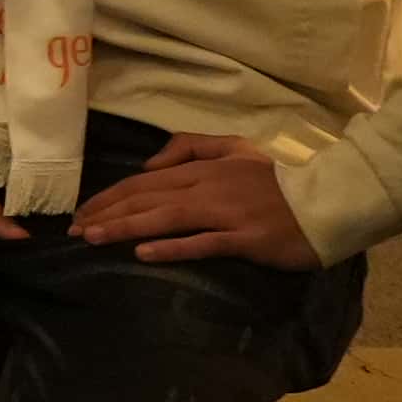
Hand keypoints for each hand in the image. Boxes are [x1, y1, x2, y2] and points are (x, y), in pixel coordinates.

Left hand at [69, 128, 316, 268]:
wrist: (327, 201)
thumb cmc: (277, 180)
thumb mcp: (235, 149)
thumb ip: (192, 147)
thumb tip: (150, 165)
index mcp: (203, 168)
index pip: (144, 182)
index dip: (109, 197)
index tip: (82, 212)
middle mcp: (208, 188)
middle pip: (147, 199)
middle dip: (106, 213)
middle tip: (74, 230)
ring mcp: (226, 214)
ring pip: (165, 218)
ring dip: (125, 227)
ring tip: (94, 238)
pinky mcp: (246, 240)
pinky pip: (203, 243)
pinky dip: (172, 247)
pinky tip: (144, 253)